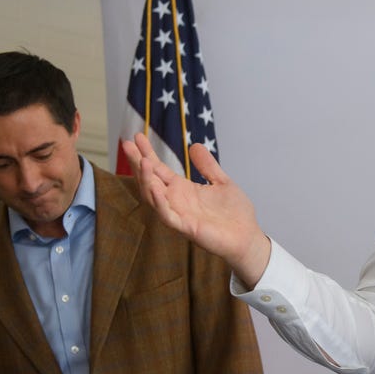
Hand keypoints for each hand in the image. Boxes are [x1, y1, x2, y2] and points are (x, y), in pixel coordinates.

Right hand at [121, 134, 271, 284]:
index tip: (137, 136)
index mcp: (183, 189)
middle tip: (126, 144)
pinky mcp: (186, 228)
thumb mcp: (222, 182)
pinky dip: (160, 202)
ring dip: (147, 180)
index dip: (147, 153)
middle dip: (138, 162)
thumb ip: (208, 166)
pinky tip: (155, 188)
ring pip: (153, 197)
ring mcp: (179, 214)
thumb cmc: (235, 213)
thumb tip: (195, 145)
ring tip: (143, 161)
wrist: (248, 237)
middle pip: (150, 180)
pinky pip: (167, 215)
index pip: (159, 169)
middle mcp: (176, 201)